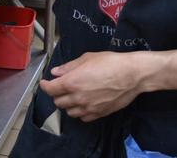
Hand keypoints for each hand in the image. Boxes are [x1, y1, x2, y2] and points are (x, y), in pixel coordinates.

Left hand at [39, 51, 157, 122]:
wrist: (132, 75)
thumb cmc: (111, 62)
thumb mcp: (87, 58)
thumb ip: (69, 67)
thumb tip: (56, 72)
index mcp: (72, 82)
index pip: (50, 89)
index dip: (44, 86)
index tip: (44, 83)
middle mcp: (78, 97)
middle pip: (58, 102)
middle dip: (56, 94)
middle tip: (60, 87)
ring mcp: (88, 107)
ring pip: (69, 112)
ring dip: (68, 104)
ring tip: (73, 96)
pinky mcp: (99, 114)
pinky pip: (83, 118)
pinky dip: (80, 112)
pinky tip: (84, 104)